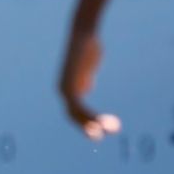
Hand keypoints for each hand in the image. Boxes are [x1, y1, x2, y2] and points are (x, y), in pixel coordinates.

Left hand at [58, 26, 121, 140]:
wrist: (84, 35)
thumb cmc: (87, 49)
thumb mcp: (87, 68)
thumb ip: (85, 79)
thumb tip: (86, 89)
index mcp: (67, 88)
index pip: (74, 111)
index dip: (87, 122)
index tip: (100, 130)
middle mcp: (62, 90)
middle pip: (73, 115)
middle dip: (88, 128)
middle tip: (101, 138)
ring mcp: (65, 88)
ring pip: (77, 114)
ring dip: (93, 125)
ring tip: (110, 130)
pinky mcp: (70, 85)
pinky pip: (80, 106)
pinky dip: (91, 116)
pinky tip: (103, 123)